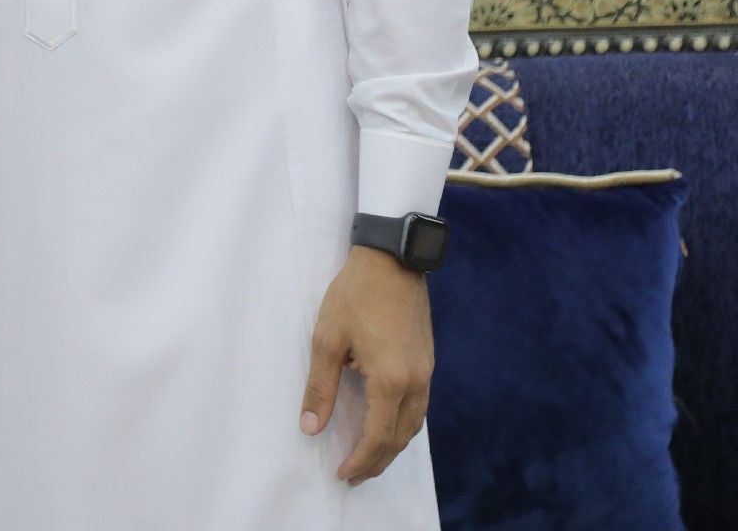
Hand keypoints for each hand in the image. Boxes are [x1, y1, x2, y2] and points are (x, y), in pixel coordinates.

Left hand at [300, 245, 432, 483]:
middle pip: (399, 438)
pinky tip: (387, 427)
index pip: (378, 438)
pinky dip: (402, 426)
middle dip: (376, 462)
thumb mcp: (327, 339)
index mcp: (391, 380)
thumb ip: (320, 388)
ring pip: (413, 426)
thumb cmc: (355, 295)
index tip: (341, 473)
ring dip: (391, 447)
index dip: (360, 461)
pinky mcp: (427, 362)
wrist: (392, 260)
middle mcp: (416, 383)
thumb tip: (310, 427)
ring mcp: (426, 373)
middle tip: (353, 475)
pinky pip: (419, 408)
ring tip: (368, 459)